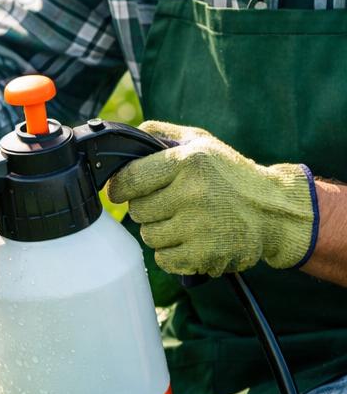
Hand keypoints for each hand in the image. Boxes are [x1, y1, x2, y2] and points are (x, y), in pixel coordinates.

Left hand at [107, 121, 315, 276]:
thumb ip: (160, 134)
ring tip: (184, 221)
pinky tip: (190, 240)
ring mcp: (199, 226)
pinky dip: (172, 253)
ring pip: (148, 236)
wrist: (274, 211)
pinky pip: (164, 259)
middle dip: (147, 208)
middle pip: (137, 210)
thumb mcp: (201, 142)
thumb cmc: (230, 174)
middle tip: (168, 204)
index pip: (130, 179)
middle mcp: (193, 192)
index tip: (122, 191)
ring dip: (160, 231)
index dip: (120, 187)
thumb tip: (123, 137)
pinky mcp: (205, 254)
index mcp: (188, 161)